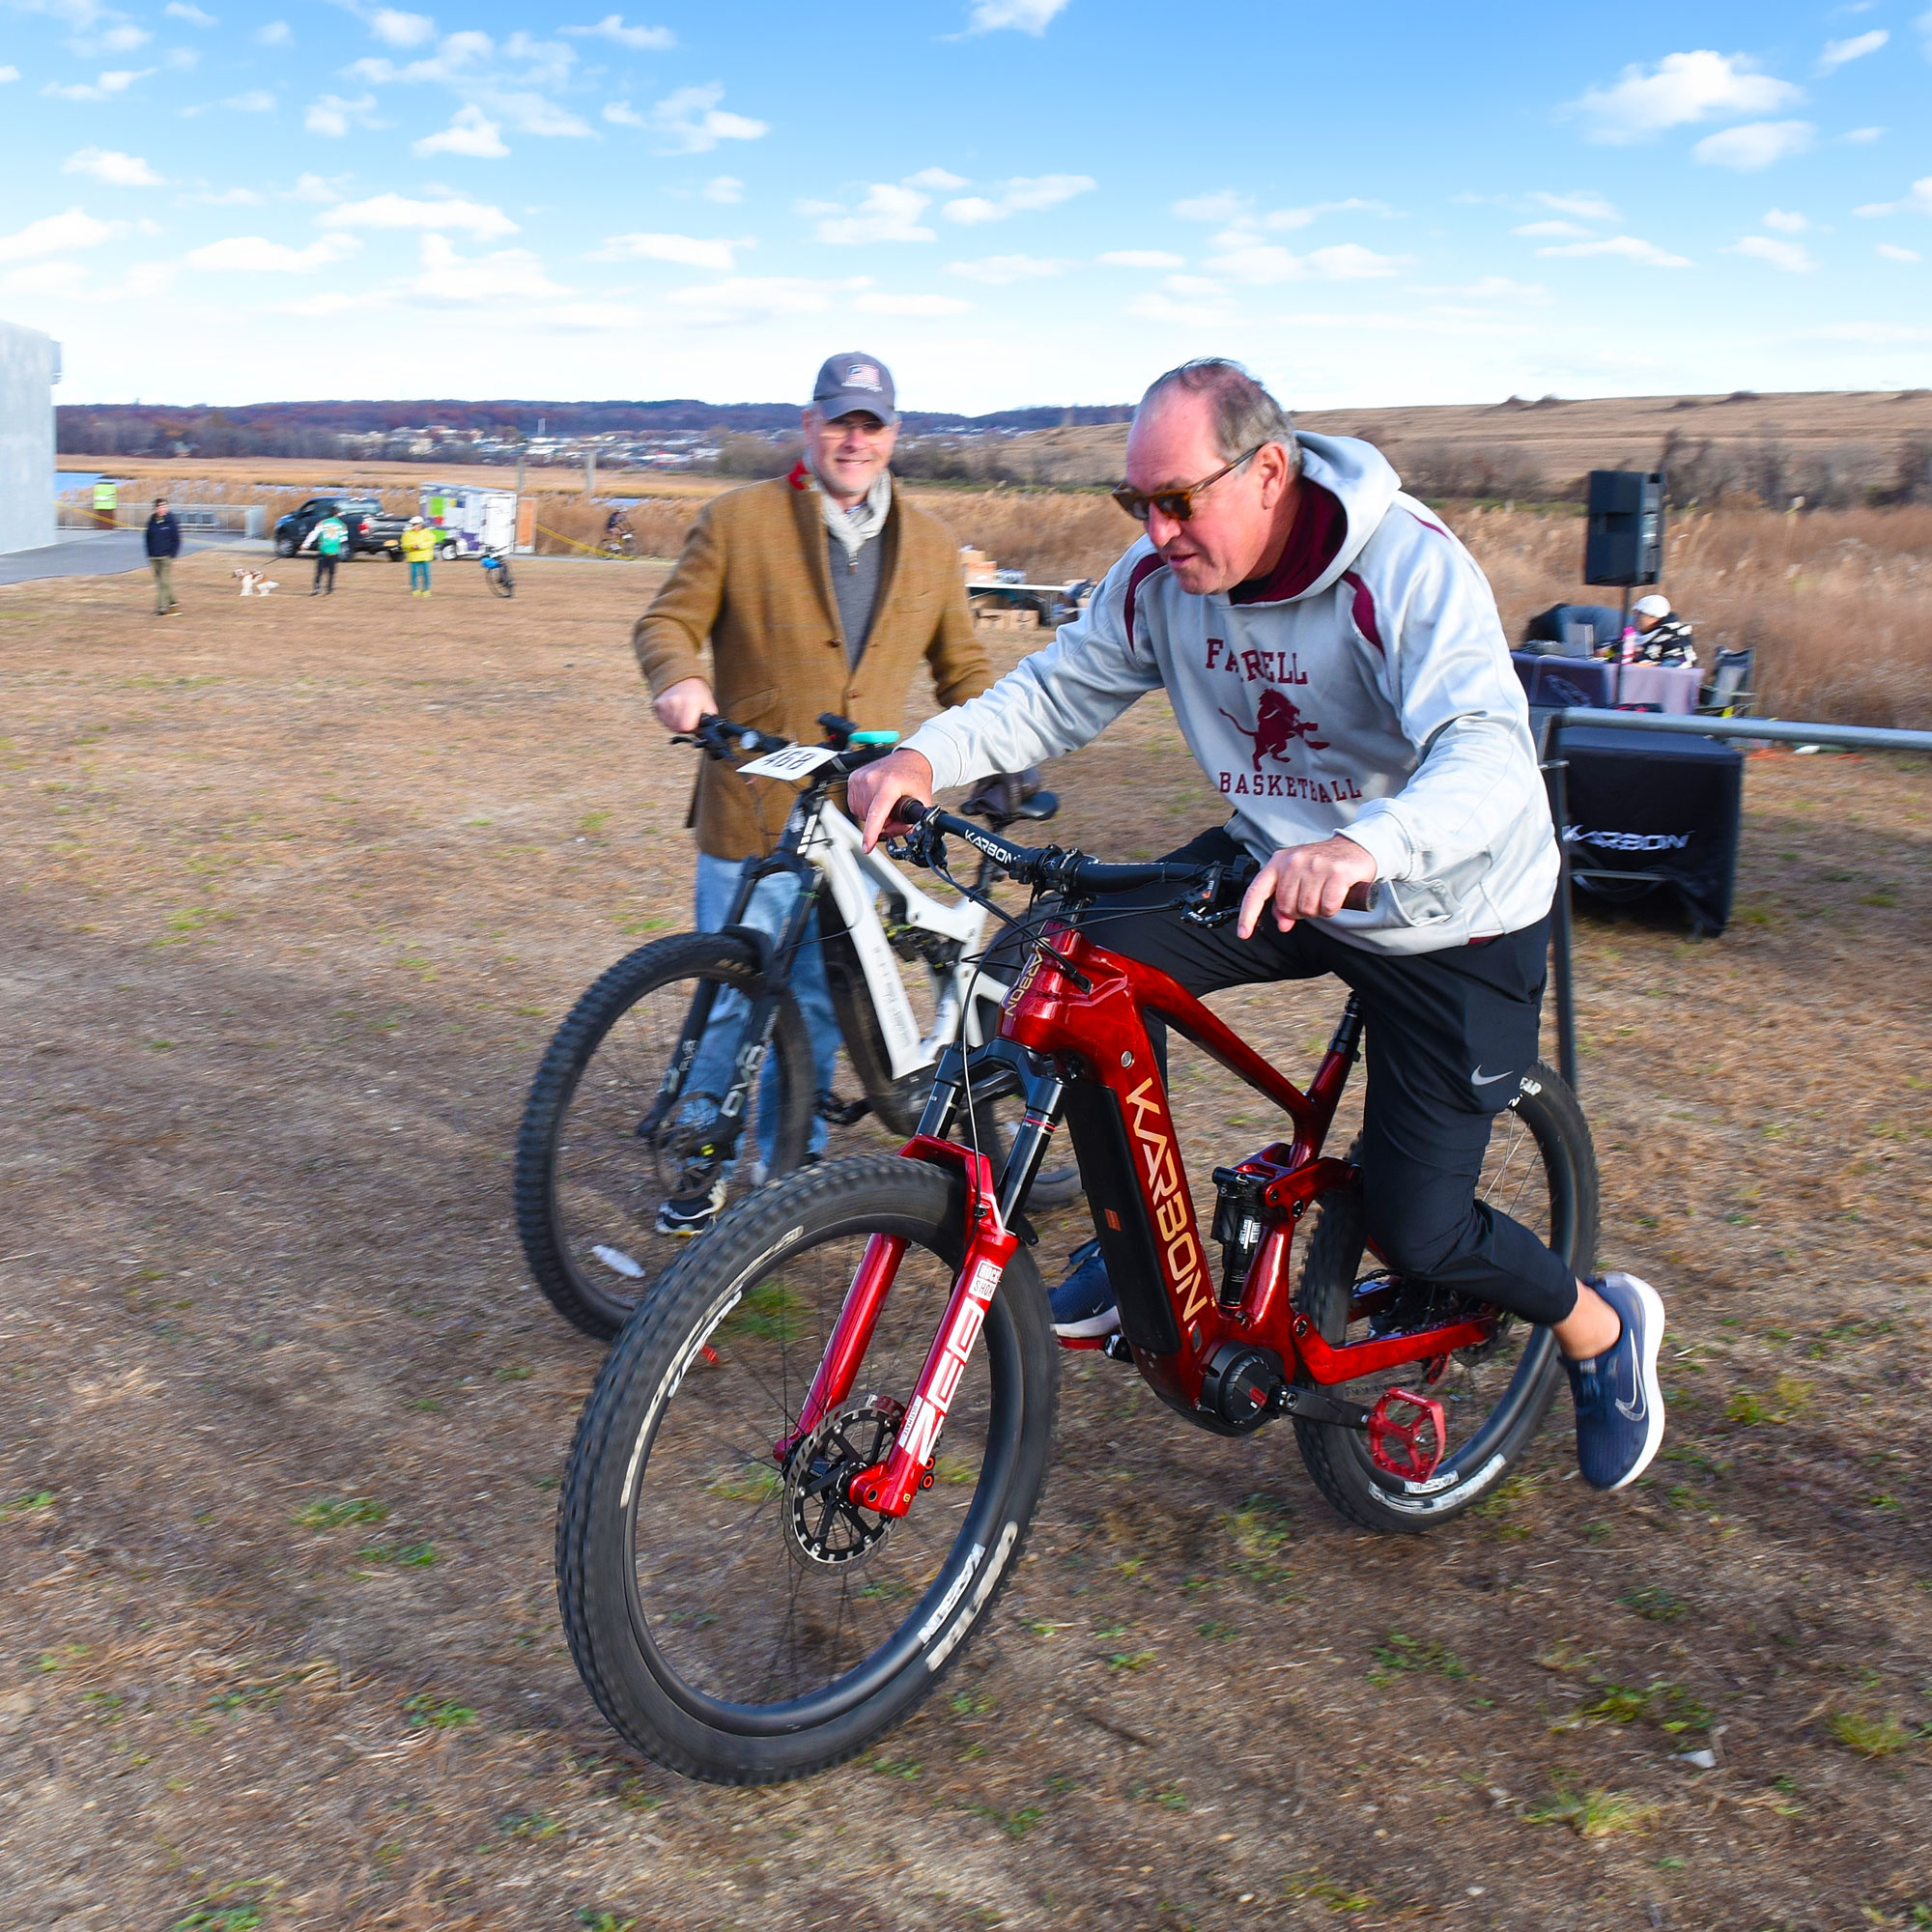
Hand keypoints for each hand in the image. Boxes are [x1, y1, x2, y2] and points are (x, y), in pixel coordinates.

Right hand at [653, 677, 714, 733]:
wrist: (683, 677)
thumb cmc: (697, 693)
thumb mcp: (709, 706)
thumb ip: (708, 722)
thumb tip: (704, 733)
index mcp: (689, 703)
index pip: (686, 728)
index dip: (691, 728)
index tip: (694, 723)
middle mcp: (674, 703)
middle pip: (676, 729)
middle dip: (684, 727)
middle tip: (688, 718)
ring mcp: (664, 704)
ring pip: (669, 726)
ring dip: (676, 724)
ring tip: (682, 713)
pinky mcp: (657, 705)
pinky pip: (662, 720)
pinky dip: (669, 719)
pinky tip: (674, 711)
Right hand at [846, 747, 934, 850]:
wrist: (909, 759)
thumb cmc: (914, 778)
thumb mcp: (922, 802)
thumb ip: (911, 822)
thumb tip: (893, 834)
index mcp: (890, 783)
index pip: (877, 812)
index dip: (871, 833)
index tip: (867, 847)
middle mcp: (872, 778)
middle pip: (869, 817)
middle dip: (881, 822)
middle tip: (894, 813)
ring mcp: (860, 777)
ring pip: (860, 812)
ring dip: (871, 815)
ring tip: (886, 804)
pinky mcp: (853, 778)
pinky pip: (853, 804)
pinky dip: (864, 807)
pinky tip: (875, 799)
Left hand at [1237, 835, 1377, 938]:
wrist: (1355, 848)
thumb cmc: (1323, 865)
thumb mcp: (1298, 878)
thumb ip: (1285, 901)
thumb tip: (1282, 923)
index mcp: (1278, 862)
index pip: (1256, 892)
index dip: (1248, 915)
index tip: (1244, 934)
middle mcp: (1294, 861)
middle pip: (1287, 906)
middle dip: (1299, 911)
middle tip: (1312, 898)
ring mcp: (1315, 865)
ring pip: (1307, 909)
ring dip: (1318, 910)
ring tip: (1325, 895)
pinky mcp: (1336, 872)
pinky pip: (1327, 906)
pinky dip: (1332, 908)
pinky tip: (1336, 897)